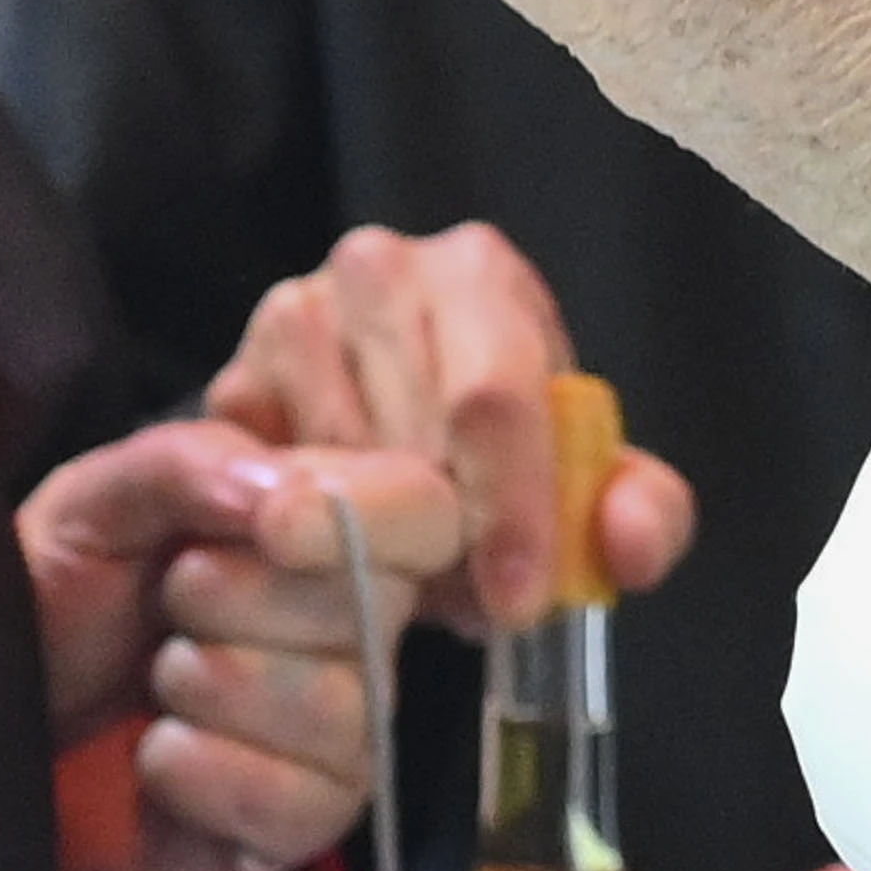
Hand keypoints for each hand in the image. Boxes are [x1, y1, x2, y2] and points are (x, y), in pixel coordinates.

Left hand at [19, 420, 457, 870]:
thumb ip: (187, 465)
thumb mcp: (95, 501)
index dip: (368, 518)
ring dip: (203, 684)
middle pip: (369, 608)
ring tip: (154, 682)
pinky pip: (288, 798)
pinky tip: (156, 757)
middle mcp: (357, 628)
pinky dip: (194, 770)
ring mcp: (342, 732)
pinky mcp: (305, 823)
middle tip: (166, 603)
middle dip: (230, 599)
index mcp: (329, 529)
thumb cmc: (60, 600)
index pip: (424, 511)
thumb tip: (286, 493)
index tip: (273, 528)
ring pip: (330, 708)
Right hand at [209, 221, 701, 631]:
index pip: (493, 398)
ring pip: (338, 470)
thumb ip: (642, 512)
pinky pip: (274, 492)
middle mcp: (375, 269)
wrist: (392, 434)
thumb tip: (633, 543)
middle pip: (412, 437)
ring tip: (420, 569)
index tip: (517, 601)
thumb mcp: (586, 480)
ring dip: (384, 544)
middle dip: (452, 538)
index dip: (512, 510)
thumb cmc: (503, 448)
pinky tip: (355, 550)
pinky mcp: (228, 385)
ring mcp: (290, 318)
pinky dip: (319, 540)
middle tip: (471, 599)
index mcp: (477, 271)